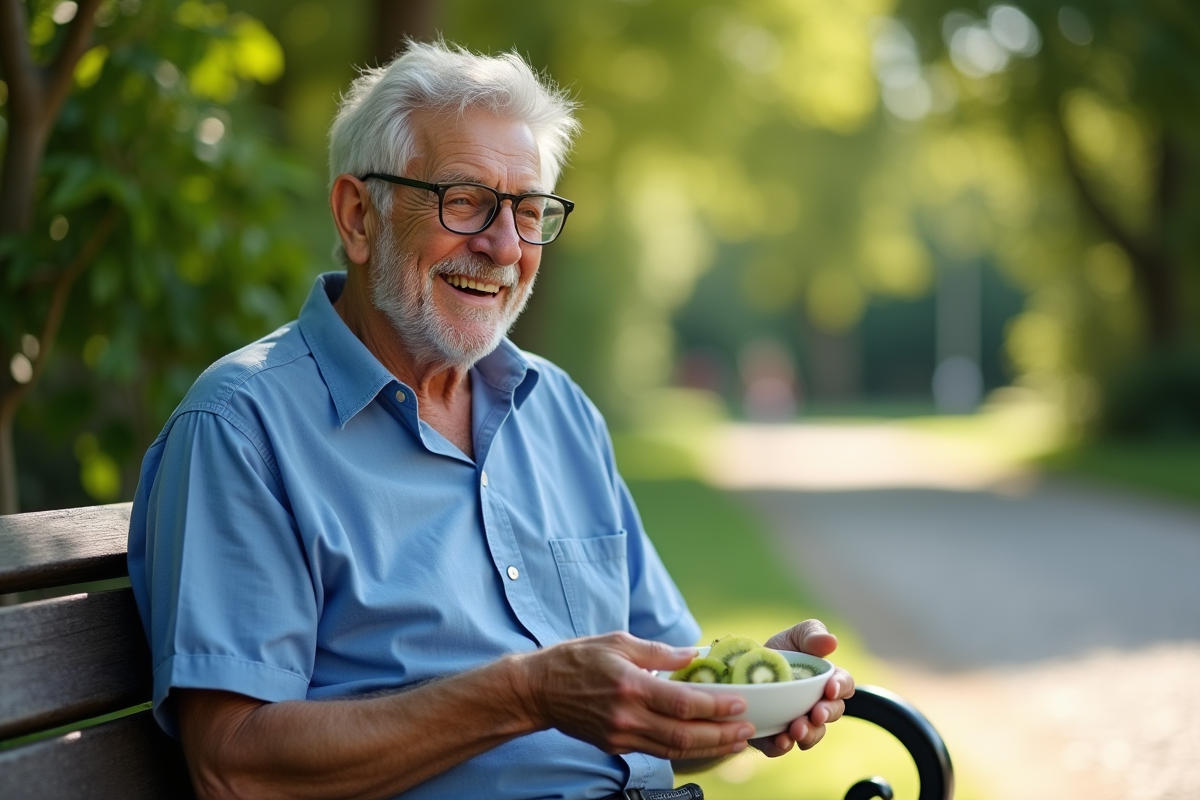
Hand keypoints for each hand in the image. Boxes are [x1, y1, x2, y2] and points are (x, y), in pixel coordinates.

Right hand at [518, 632, 756, 760]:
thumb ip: (658, 652)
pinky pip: (657, 751)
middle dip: (721, 734)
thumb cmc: (576, 660)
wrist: (539, 690)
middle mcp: (627, 716)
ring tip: (735, 741)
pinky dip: (684, 749)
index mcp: (630, 686)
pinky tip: (703, 742)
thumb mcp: (617, 642)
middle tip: (747, 729)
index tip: (740, 703)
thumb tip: (693, 655)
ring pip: (674, 750)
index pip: (683, 703)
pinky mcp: (616, 745)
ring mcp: (621, 735)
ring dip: (709, 747)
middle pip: (684, 734)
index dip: (716, 706)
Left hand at [753, 619, 854, 755]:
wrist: (740, 666)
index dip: (840, 687)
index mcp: (826, 681)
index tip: (830, 688)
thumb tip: (831, 641)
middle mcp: (816, 705)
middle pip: (831, 713)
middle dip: (825, 714)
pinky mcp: (774, 735)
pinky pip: (781, 746)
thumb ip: (812, 634)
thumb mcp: (794, 636)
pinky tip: (779, 741)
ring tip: (796, 730)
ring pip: (812, 734)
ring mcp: (797, 722)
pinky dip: (781, 746)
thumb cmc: (778, 651)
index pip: (843, 685)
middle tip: (815, 714)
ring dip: (808, 734)